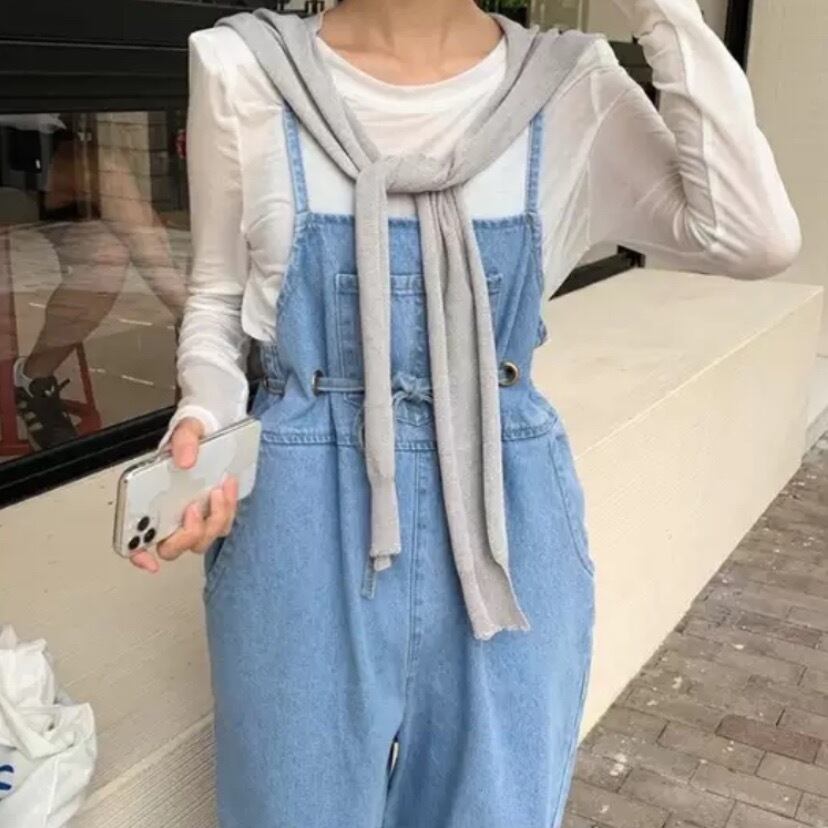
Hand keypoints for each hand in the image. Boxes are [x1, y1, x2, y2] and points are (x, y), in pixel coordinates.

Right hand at [129, 417, 239, 573]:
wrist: (217, 428)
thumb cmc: (194, 434)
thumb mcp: (187, 428)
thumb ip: (183, 440)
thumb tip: (185, 460)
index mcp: (149, 498)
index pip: (135, 537)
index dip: (137, 553)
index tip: (147, 559)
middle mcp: (169, 513)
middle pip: (172, 547)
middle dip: (186, 534)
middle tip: (193, 508)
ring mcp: (193, 516)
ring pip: (202, 539)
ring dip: (214, 518)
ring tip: (218, 489)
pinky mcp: (213, 513)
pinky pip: (222, 524)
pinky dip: (228, 509)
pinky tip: (228, 487)